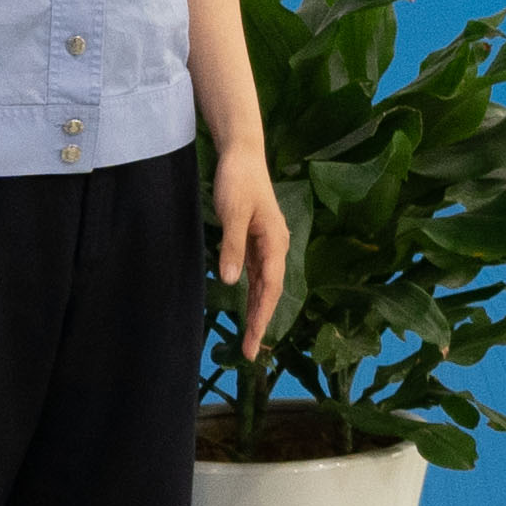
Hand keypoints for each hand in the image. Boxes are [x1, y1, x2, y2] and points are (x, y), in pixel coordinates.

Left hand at [210, 137, 291, 352]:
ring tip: (250, 338)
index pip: (270, 287)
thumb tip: (230, 280)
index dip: (262, 316)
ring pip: (264, 285)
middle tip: (251, 351)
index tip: (254, 341)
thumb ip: (233, 247)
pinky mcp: (256, 239)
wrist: (242, 154)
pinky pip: (256, 273)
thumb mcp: (234, 213)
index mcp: (275, 242)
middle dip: (261, 322)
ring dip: (257, 310)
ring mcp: (267, 244)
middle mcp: (275, 246)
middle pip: (270, 291)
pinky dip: (252, 293)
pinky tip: (246, 305)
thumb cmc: (239, 181)